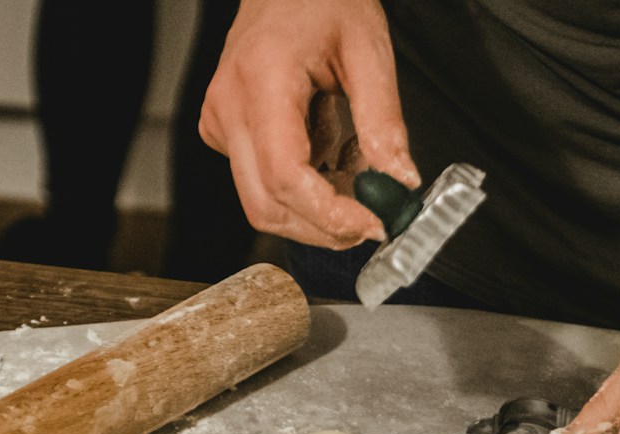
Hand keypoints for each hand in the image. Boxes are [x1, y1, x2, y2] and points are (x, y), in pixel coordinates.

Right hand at [198, 0, 417, 248]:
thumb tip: (399, 180)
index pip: (285, 174)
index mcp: (262, 80)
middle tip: (370, 218)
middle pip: (265, 204)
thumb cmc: (320, 0)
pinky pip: (259, 182)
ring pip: (261, 202)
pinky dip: (302, 185)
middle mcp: (229, 107)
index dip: (328, 213)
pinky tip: (327, 149)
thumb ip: (383, 120)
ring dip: (314, 207)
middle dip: (322, 226)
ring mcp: (220, 123)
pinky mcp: (222, 133)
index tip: (371, 223)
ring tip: (352, 167)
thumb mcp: (368, 49)